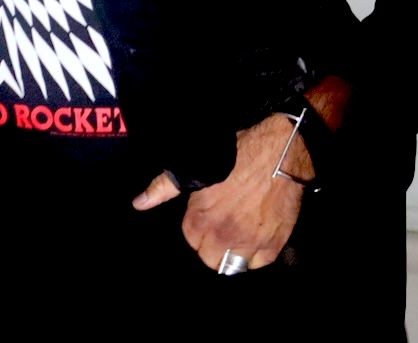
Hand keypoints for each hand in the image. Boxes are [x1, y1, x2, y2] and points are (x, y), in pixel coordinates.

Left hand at [132, 114, 313, 270]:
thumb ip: (164, 188)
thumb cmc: (237, 154)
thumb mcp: (198, 168)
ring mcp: (248, 244)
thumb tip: (138, 203)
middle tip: (224, 224)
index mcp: (199, 220)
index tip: (209, 216)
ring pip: (234, 266)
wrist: (279, 152)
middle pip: (211, 259)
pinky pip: (259, 263)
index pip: (191, 242)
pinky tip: (257, 234)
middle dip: (214, 244)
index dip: (200, 228)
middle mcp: (222, 237)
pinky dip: (257, 253)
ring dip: (235, 252)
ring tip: (239, 231)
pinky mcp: (273, 245)